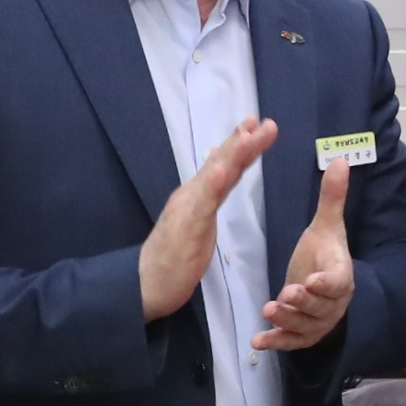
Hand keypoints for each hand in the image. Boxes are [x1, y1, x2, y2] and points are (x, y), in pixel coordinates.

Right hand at [139, 117, 279, 319]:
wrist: (143, 284)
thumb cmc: (173, 258)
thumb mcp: (199, 221)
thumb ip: (211, 196)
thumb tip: (224, 171)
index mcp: (198, 196)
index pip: (223, 165)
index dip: (241, 144)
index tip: (258, 124)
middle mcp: (192, 196)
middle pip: (221, 163)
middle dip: (242, 141)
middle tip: (261, 120)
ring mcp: (187, 209)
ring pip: (213, 177)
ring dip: (231, 154)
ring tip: (247, 135)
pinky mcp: (186, 228)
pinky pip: (201, 204)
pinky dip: (211, 184)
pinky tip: (222, 170)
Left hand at [255, 156, 358, 351]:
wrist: (323, 283)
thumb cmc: (322, 253)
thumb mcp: (326, 226)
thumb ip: (332, 197)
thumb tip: (340, 160)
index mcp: (340, 275)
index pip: (338, 282)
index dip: (327, 283)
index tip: (313, 280)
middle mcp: (332, 302)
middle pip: (320, 306)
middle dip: (303, 302)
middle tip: (285, 295)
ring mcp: (318, 321)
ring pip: (304, 324)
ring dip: (287, 319)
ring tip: (268, 309)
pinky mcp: (303, 334)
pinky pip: (291, 341)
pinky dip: (276, 342)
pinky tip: (257, 341)